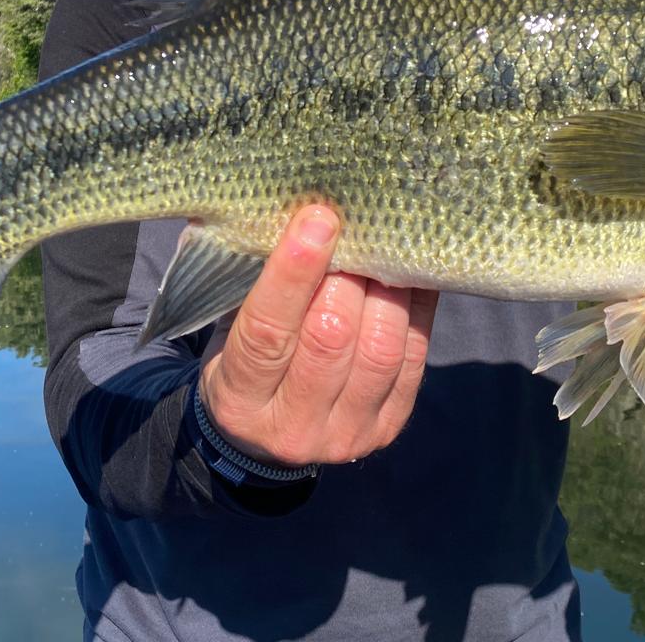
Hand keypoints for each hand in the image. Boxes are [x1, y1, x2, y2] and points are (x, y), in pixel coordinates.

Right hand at [196, 205, 437, 467]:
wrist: (269, 434)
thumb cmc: (247, 358)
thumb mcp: (230, 327)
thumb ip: (253, 281)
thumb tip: (294, 210)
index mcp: (240, 399)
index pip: (265, 332)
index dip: (292, 273)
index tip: (317, 219)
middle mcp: (293, 427)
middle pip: (330, 340)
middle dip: (347, 275)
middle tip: (357, 225)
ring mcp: (346, 434)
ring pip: (380, 350)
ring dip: (386, 288)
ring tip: (385, 245)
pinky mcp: (388, 426)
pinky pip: (413, 360)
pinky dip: (415, 308)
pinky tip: (410, 273)